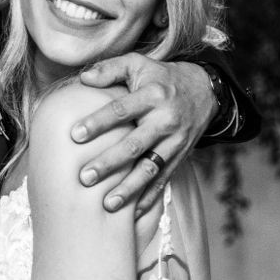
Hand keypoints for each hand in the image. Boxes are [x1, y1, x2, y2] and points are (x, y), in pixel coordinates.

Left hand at [72, 57, 215, 215]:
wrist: (203, 92)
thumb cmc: (160, 78)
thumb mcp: (138, 64)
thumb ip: (110, 69)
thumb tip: (82, 78)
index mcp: (152, 95)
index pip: (121, 109)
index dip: (98, 122)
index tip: (75, 135)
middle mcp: (165, 120)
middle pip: (134, 144)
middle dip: (109, 162)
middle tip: (84, 177)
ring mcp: (174, 142)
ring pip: (149, 168)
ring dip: (128, 188)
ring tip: (106, 205)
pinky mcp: (179, 158)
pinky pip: (163, 181)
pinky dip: (148, 199)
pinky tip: (131, 215)